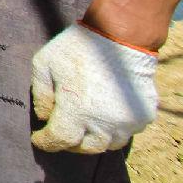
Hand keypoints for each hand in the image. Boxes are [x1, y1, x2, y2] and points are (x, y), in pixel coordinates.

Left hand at [31, 23, 157, 152]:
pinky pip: (127, 133)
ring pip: (108, 144)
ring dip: (94, 139)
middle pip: (85, 147)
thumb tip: (44, 118)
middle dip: (70, 143)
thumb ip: (40, 94)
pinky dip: (115, 130)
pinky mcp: (144, 117)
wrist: (122, 35)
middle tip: (62, 133)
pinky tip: (105, 117)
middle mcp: (105, 123)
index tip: (38, 138)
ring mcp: (128, 122)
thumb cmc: (79, 47)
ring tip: (84, 127)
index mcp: (78, 111)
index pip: (59, 140)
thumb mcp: (44, 63)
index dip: (46, 142)